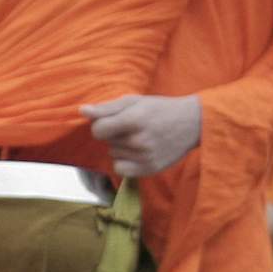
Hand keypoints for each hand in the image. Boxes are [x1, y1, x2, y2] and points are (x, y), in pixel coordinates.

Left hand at [80, 94, 201, 177]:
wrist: (191, 123)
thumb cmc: (159, 109)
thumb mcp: (134, 101)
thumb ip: (106, 108)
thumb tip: (81, 111)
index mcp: (134, 120)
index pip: (98, 130)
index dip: (102, 125)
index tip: (113, 121)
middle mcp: (139, 141)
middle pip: (107, 143)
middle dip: (116, 135)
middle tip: (136, 127)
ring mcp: (145, 157)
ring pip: (114, 155)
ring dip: (121, 148)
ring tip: (140, 138)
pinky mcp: (149, 169)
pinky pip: (121, 170)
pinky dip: (124, 162)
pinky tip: (136, 153)